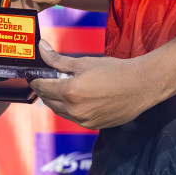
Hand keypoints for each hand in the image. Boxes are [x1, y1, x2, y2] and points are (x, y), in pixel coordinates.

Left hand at [28, 41, 162, 129]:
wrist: (141, 86)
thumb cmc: (115, 71)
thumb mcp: (84, 62)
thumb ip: (59, 60)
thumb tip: (42, 49)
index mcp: (70, 92)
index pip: (42, 88)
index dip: (36, 81)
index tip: (34, 75)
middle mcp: (75, 111)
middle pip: (49, 102)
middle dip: (45, 90)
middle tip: (48, 79)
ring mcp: (84, 121)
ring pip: (60, 112)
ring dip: (57, 101)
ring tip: (63, 87)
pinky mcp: (93, 126)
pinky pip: (74, 118)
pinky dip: (70, 109)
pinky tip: (78, 98)